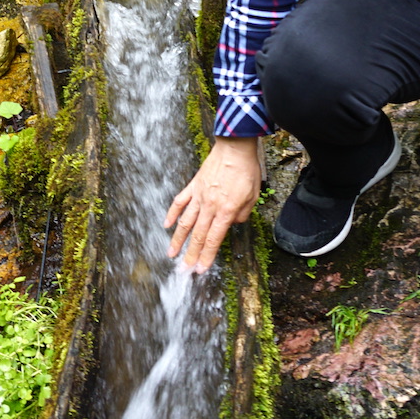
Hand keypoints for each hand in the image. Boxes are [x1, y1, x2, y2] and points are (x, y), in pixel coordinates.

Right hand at [164, 137, 261, 271]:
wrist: (235, 148)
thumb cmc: (246, 171)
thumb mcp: (253, 196)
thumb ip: (242, 215)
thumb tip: (231, 224)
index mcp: (226, 211)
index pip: (214, 239)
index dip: (207, 256)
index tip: (200, 269)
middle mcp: (210, 206)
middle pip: (198, 235)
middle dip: (190, 255)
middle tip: (183, 270)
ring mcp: (199, 196)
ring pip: (185, 222)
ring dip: (177, 240)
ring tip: (171, 254)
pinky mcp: (194, 186)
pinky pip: (180, 202)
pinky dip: (172, 214)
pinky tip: (166, 225)